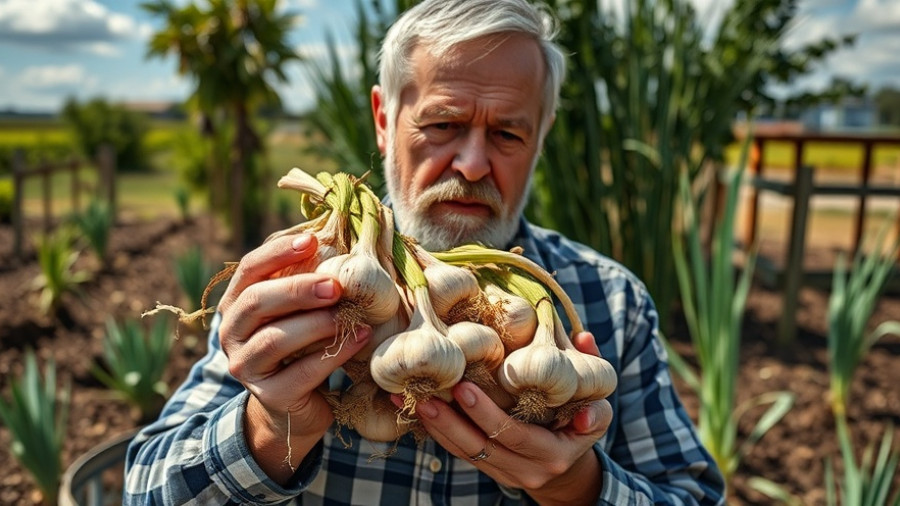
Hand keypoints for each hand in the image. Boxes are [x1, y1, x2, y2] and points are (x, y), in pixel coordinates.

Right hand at [216, 233, 371, 482]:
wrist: (296, 407)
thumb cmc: (303, 346)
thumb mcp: (300, 311)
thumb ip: (308, 281)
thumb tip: (339, 236)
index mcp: (238, 303)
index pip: (249, 269)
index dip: (278, 252)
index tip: (312, 240)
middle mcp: (232, 333)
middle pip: (256, 302)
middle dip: (297, 289)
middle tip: (335, 285)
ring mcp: (246, 367)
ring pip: (275, 339)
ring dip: (317, 323)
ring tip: (349, 315)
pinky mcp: (270, 396)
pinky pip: (301, 372)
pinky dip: (333, 354)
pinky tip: (360, 339)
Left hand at [399, 331, 612, 505]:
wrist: (568, 473)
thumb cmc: (581, 428)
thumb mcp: (596, 408)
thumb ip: (591, 372)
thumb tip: (585, 341)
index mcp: (552, 453)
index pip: (514, 435)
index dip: (487, 413)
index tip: (465, 387)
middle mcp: (525, 470)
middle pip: (480, 447)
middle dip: (450, 420)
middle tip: (426, 393)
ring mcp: (503, 474)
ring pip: (463, 452)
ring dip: (435, 425)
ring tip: (409, 399)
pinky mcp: (487, 470)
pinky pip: (458, 452)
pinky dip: (435, 431)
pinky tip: (413, 409)